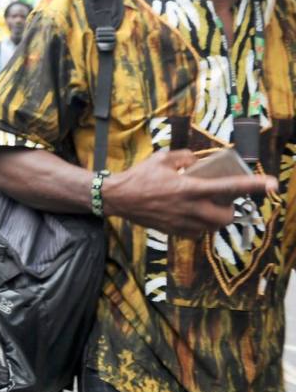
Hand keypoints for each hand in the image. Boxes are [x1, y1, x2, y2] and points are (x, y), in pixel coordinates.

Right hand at [102, 149, 276, 237]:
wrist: (117, 198)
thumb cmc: (139, 176)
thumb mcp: (161, 158)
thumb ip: (184, 157)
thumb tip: (197, 160)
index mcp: (190, 188)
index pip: (230, 187)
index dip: (254, 186)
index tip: (273, 184)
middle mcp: (190, 208)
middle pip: (226, 217)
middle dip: (230, 210)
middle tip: (221, 200)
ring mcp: (182, 222)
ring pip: (213, 228)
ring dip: (215, 219)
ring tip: (205, 208)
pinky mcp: (174, 232)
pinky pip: (196, 233)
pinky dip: (199, 226)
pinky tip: (189, 216)